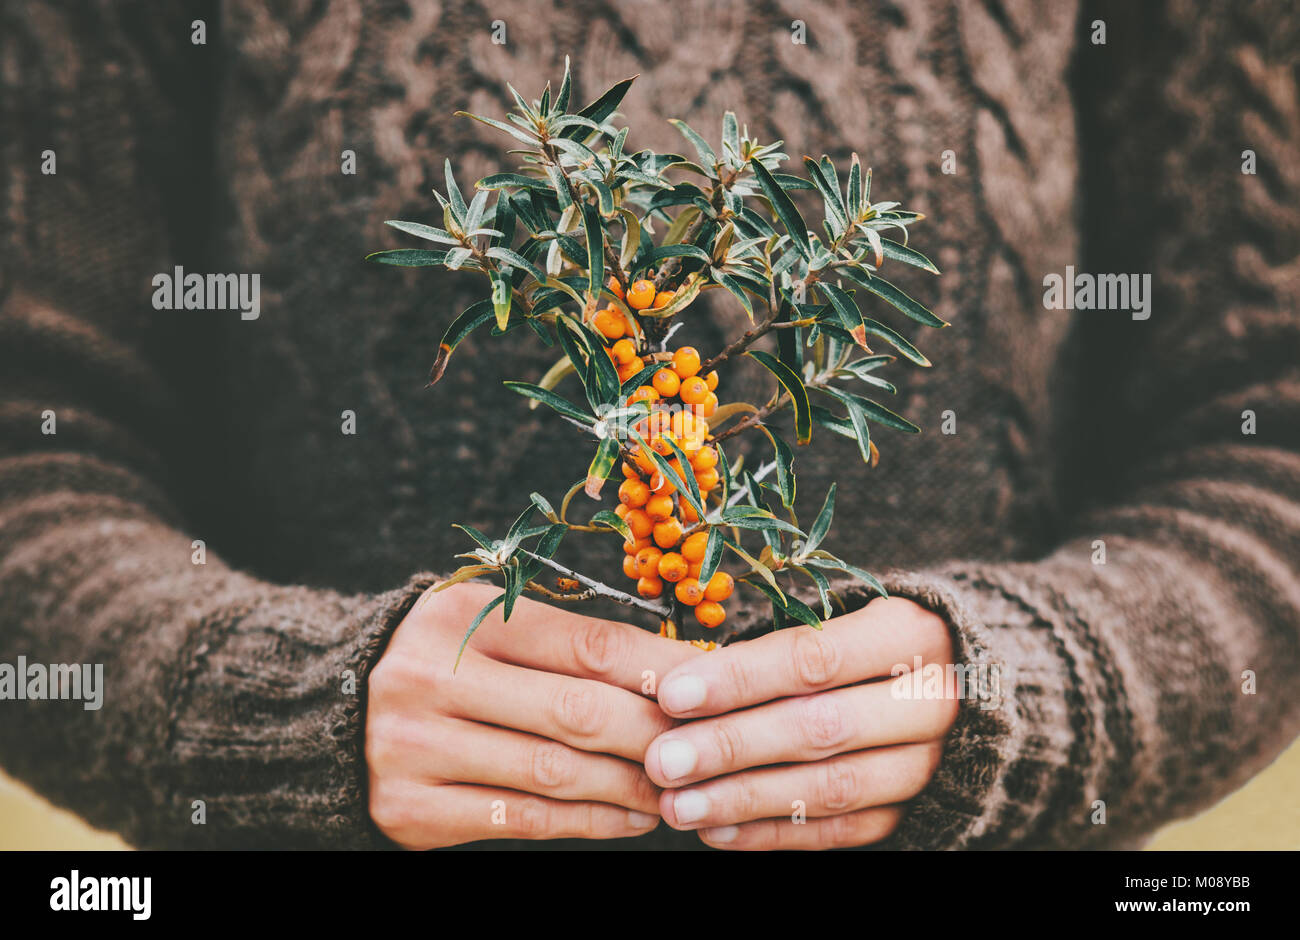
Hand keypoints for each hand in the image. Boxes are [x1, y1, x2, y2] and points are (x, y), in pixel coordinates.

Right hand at [367, 581, 703, 848]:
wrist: (337, 714)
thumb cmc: (446, 661)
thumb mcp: (490, 626)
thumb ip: (569, 642)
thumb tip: (678, 668)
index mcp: (460, 616)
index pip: (584, 642)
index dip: (658, 668)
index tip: (709, 687)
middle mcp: (431, 677)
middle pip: (575, 710)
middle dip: (653, 733)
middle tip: (704, 747)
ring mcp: (415, 746)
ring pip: (553, 772)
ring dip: (629, 785)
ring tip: (676, 788)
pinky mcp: (413, 808)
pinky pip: (522, 819)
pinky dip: (588, 820)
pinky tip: (629, 816)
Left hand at [644, 596, 956, 849]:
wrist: (953, 685)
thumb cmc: (865, 644)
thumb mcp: (838, 620)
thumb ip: (768, 648)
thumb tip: (673, 682)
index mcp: (911, 635)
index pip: (815, 658)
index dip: (740, 678)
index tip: (673, 694)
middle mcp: (931, 701)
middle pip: (822, 727)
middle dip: (733, 745)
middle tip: (664, 760)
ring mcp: (928, 763)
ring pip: (831, 787)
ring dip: (744, 799)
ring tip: (678, 805)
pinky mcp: (914, 810)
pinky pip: (839, 830)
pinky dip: (773, 834)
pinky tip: (717, 830)